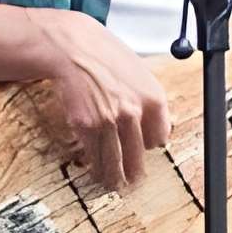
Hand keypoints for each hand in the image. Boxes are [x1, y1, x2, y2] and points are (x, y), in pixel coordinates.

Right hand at [46, 13, 171, 188]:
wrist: (72, 48)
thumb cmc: (104, 56)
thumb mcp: (139, 74)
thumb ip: (147, 101)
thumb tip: (153, 125)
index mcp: (153, 100)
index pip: (159, 139)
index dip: (149, 145)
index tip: (144, 150)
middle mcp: (134, 113)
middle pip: (139, 156)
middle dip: (134, 171)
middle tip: (132, 180)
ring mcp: (109, 121)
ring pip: (115, 161)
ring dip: (113, 176)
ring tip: (113, 184)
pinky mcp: (85, 126)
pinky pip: (93, 154)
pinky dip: (94, 164)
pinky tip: (94, 169)